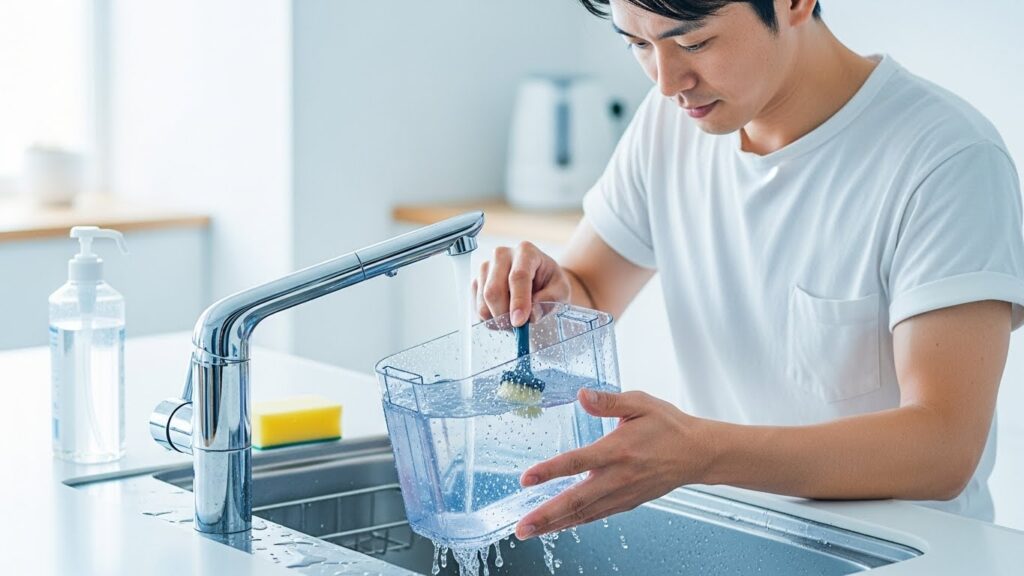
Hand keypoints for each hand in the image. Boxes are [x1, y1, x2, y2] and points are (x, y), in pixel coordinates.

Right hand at [472, 241, 571, 325]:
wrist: (540, 280)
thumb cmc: (551, 283)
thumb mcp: (561, 291)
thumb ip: (549, 301)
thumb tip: (531, 315)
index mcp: (526, 251)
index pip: (518, 276)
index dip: (518, 301)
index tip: (519, 321)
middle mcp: (502, 254)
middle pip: (494, 289)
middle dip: (504, 314)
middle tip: (517, 327)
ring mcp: (486, 267)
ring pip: (483, 299)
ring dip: (497, 318)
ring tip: (514, 320)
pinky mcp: (477, 281)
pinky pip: (477, 305)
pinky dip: (490, 318)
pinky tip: (504, 315)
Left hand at [514, 389, 711, 538]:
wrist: (698, 453)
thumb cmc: (669, 426)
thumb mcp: (640, 403)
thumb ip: (608, 401)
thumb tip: (582, 395)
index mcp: (618, 449)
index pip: (577, 461)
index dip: (550, 471)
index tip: (526, 478)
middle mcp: (619, 476)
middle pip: (576, 499)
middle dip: (546, 515)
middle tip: (522, 526)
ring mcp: (623, 493)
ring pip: (584, 513)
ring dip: (555, 524)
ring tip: (531, 531)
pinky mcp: (627, 502)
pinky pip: (597, 516)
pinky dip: (575, 523)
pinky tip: (559, 526)